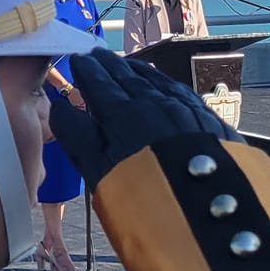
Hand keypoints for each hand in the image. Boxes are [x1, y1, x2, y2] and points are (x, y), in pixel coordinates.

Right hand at [48, 49, 238, 185]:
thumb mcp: (98, 174)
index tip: (78, 60)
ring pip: (156, 81)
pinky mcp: (209, 121)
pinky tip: (163, 84)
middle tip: (96, 55)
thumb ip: (77, 137)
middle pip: (128, 78)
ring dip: (136, 71)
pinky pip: (180, 91)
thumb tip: (60, 108)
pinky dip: (165, 83)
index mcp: (124, 115)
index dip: (87, 71)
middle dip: (109, 65)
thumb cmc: (144, 200)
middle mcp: (155, 104)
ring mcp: (185, 111)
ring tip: (124, 64)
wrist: (208, 214)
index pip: (101, 85)